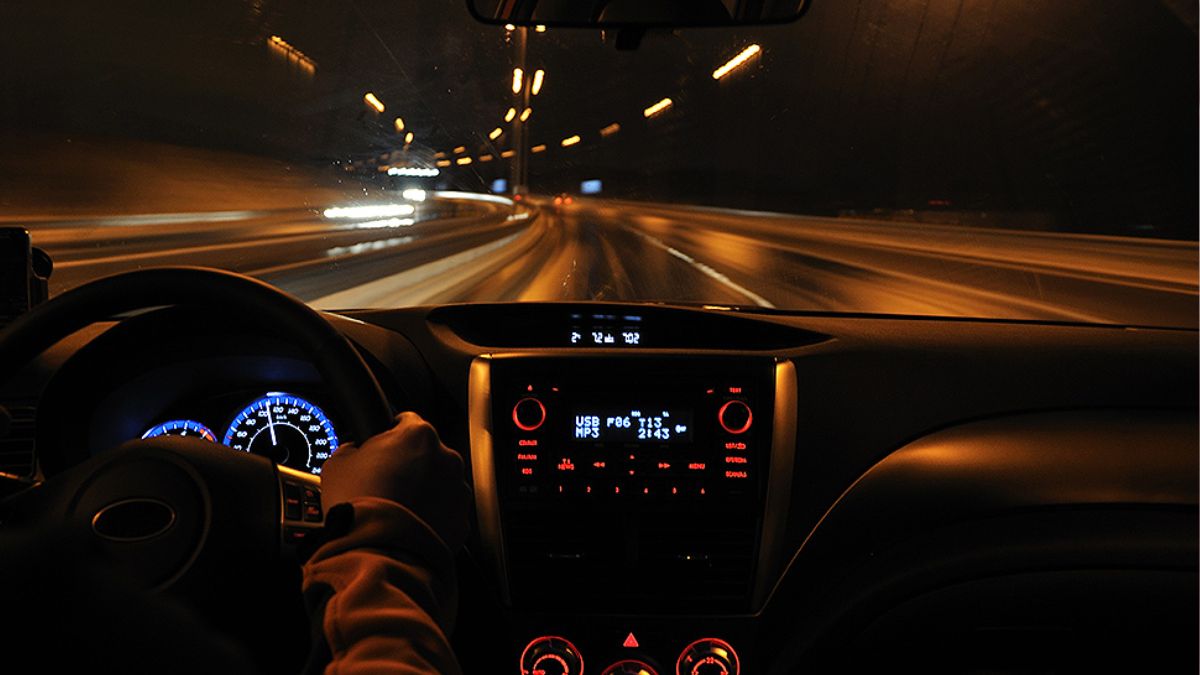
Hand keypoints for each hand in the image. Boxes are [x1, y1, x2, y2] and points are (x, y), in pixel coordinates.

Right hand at [320, 412, 470, 550]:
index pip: (405, 421)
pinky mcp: (461, 519)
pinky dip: (432, 516)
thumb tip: (352, 452)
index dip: (388, 435)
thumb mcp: (337, 466)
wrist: (375, 550)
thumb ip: (350, 450)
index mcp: (418, 435)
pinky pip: (446, 512)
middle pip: (425, 454)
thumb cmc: (358, 506)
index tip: (380, 449)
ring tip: (396, 508)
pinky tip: (409, 524)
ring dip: (423, 491)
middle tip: (384, 484)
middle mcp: (446, 457)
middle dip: (408, 466)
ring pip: (439, 483)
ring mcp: (458, 489)